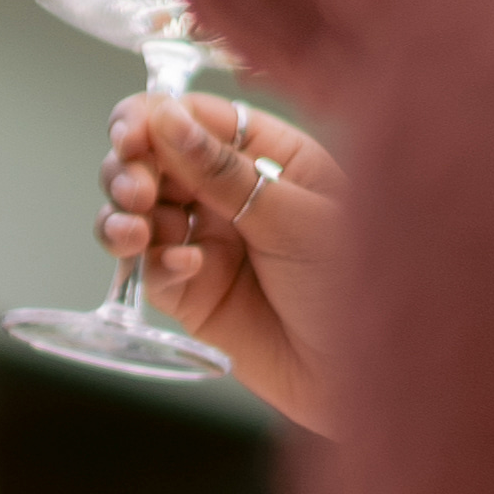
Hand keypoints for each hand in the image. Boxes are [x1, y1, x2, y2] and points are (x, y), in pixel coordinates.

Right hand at [106, 93, 345, 429]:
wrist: (370, 375)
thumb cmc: (359, 283)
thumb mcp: (294, 217)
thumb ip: (222, 171)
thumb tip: (164, 118)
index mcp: (268, 156)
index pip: (195, 118)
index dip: (152, 119)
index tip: (129, 133)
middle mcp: (231, 194)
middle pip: (154, 160)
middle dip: (131, 168)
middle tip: (137, 191)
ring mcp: (210, 242)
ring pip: (139, 212)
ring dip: (123, 214)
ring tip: (134, 229)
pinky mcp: (193, 293)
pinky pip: (152, 267)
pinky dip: (154, 261)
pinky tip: (183, 266)